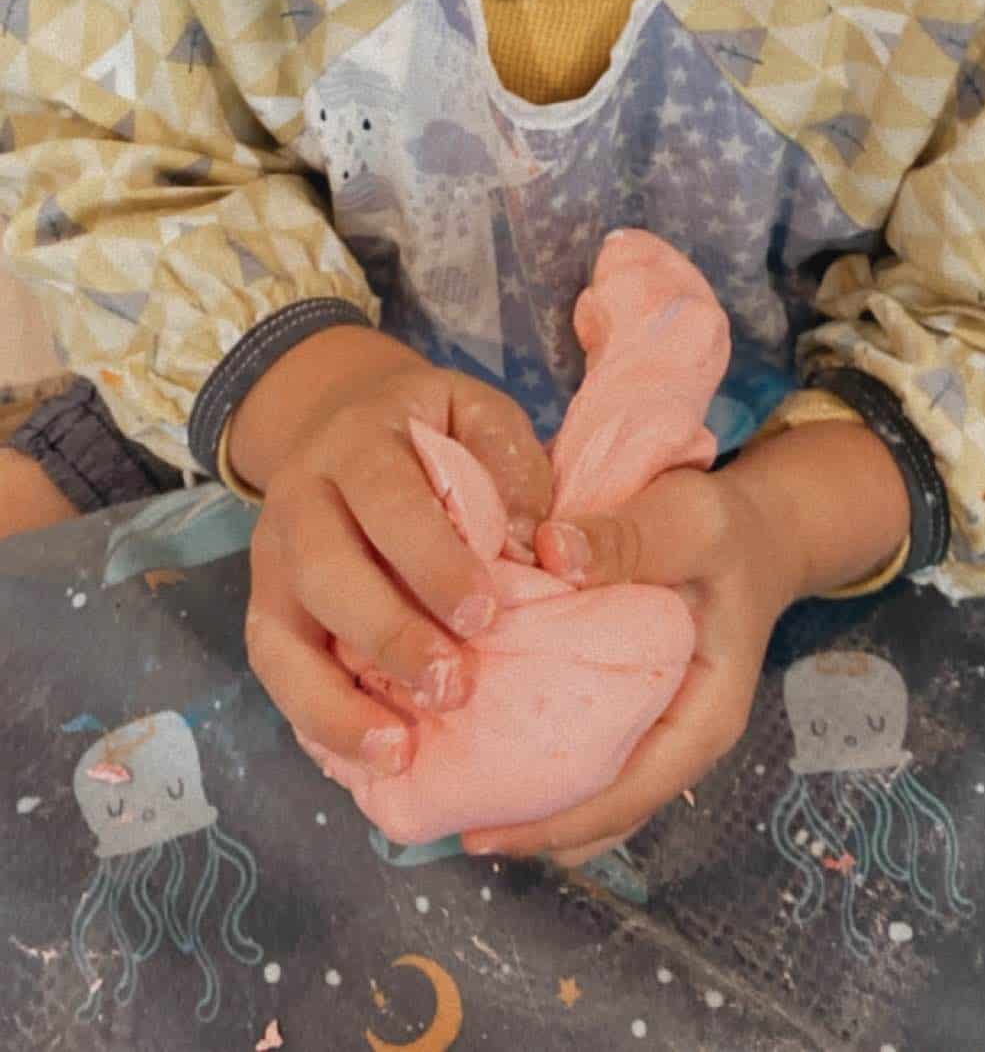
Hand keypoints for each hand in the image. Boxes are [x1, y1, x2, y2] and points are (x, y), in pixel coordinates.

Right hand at [242, 337, 552, 773]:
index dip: (432, 559)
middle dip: (388, 634)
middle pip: (324, 570)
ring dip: (336, 701)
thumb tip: (532, 541)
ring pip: (281, 635)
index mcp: (357, 442)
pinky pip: (275, 672)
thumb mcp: (474, 411)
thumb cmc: (429, 426)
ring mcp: (271, 559)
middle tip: (452, 686)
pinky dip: (314, 720)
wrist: (340, 417)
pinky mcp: (265, 608)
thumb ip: (507, 461)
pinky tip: (365, 759)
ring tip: (399, 750)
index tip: (485, 612)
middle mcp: (300, 499)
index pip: (386, 499)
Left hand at [460, 465, 796, 866]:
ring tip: (446, 791)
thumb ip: (629, 538)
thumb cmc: (726, 531)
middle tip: (442, 817)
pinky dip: (531, 746)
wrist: (754, 531)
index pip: (630, 795)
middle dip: (527, 823)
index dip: (556, 823)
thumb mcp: (690, 522)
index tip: (481, 834)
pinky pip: (577, 741)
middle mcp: (675, 740)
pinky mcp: (624, 705)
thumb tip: (551, 549)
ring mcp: (650, 728)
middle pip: (600, 811)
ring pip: (585, 786)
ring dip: (525, 794)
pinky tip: (474, 734)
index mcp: (703, 718)